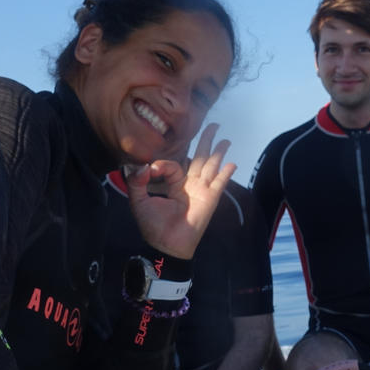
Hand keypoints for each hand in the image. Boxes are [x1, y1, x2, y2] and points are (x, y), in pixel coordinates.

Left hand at [127, 125, 234, 259]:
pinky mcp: (209, 199)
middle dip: (206, 141)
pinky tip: (232, 164)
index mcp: (174, 184)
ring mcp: (201, 191)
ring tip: (225, 139)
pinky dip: (226, 173)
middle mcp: (190, 185)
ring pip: (211, 166)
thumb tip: (142, 165)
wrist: (166, 245)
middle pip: (200, 157)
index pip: (173, 164)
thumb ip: (137, 182)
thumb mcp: (139, 201)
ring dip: (219, 152)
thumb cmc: (153, 226)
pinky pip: (219, 183)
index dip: (161, 164)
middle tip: (213, 125)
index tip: (150, 170)